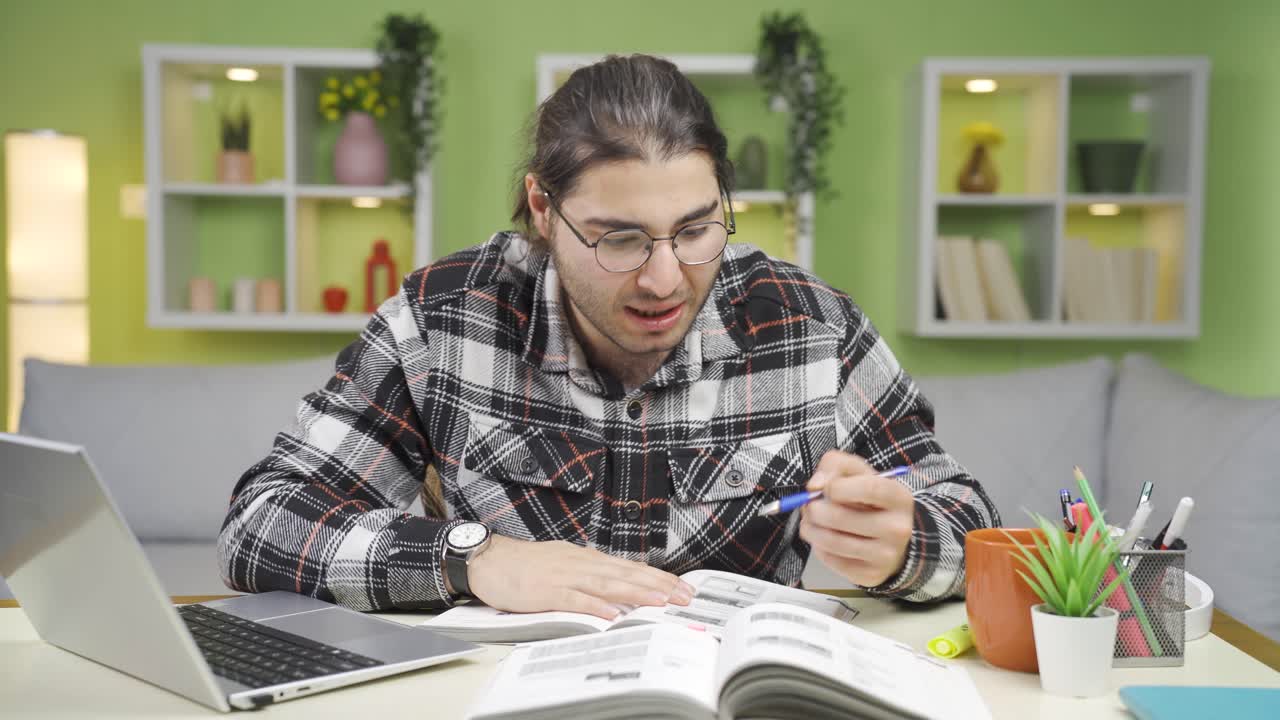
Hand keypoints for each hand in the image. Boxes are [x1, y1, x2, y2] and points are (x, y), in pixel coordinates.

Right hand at [466, 535, 695, 619]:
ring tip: (660, 601)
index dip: (657, 577)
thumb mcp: (564, 563)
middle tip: (684, 595)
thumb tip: (616, 586)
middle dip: (658, 584)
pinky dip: (595, 606)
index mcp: (586, 559)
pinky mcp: (546, 591)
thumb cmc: (525, 565)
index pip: (629, 568)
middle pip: (626, 574)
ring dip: (635, 592)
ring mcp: (564, 577)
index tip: (681, 586)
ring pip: (607, 584)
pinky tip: (612, 614)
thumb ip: (589, 574)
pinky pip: (574, 600)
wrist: (490, 559)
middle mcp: (581, 564)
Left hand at [799, 450, 914, 587]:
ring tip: (810, 521)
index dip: (837, 486)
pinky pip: (831, 560)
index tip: (826, 488)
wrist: (892, 537)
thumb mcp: (859, 473)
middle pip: (840, 517)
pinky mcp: (871, 575)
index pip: (868, 488)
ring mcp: (886, 555)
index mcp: (899, 497)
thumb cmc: (870, 499)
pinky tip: (823, 538)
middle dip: (814, 509)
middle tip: (808, 506)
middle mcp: (898, 528)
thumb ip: (835, 465)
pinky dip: (819, 547)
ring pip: (832, 541)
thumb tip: (814, 486)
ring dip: (810, 529)